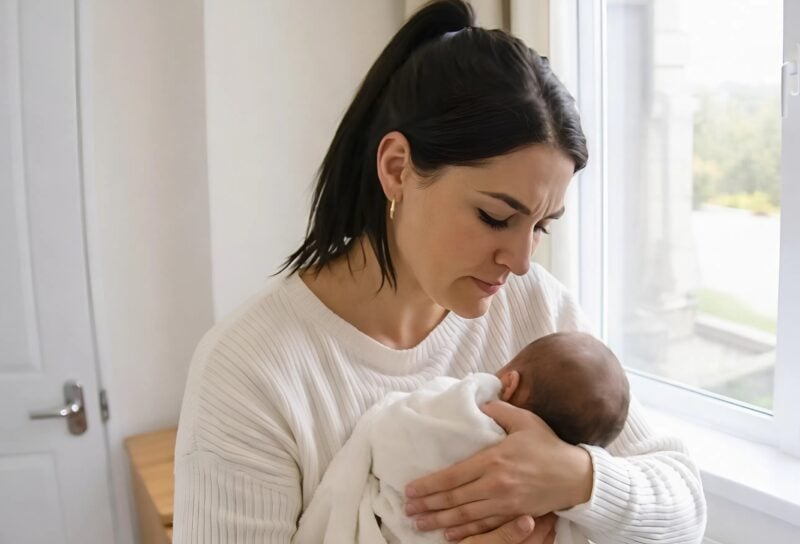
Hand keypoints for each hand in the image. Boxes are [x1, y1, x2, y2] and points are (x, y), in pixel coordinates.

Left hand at [404, 401, 592, 538]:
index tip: (410, 489)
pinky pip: (484, 527)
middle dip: (427, 506)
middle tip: (408, 511)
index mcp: (494, 460)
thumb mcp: (525, 420)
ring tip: (420, 525)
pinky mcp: (514, 516)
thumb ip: (499, 410)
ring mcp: (505, 504)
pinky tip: (450, 536)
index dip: (429, 485)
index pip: (453, 476)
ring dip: (440, 522)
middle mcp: (496, 485)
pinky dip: (465, 533)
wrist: (577, 476)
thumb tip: (480, 404)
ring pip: (465, 517)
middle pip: (454, 499)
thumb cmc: (548, 445)